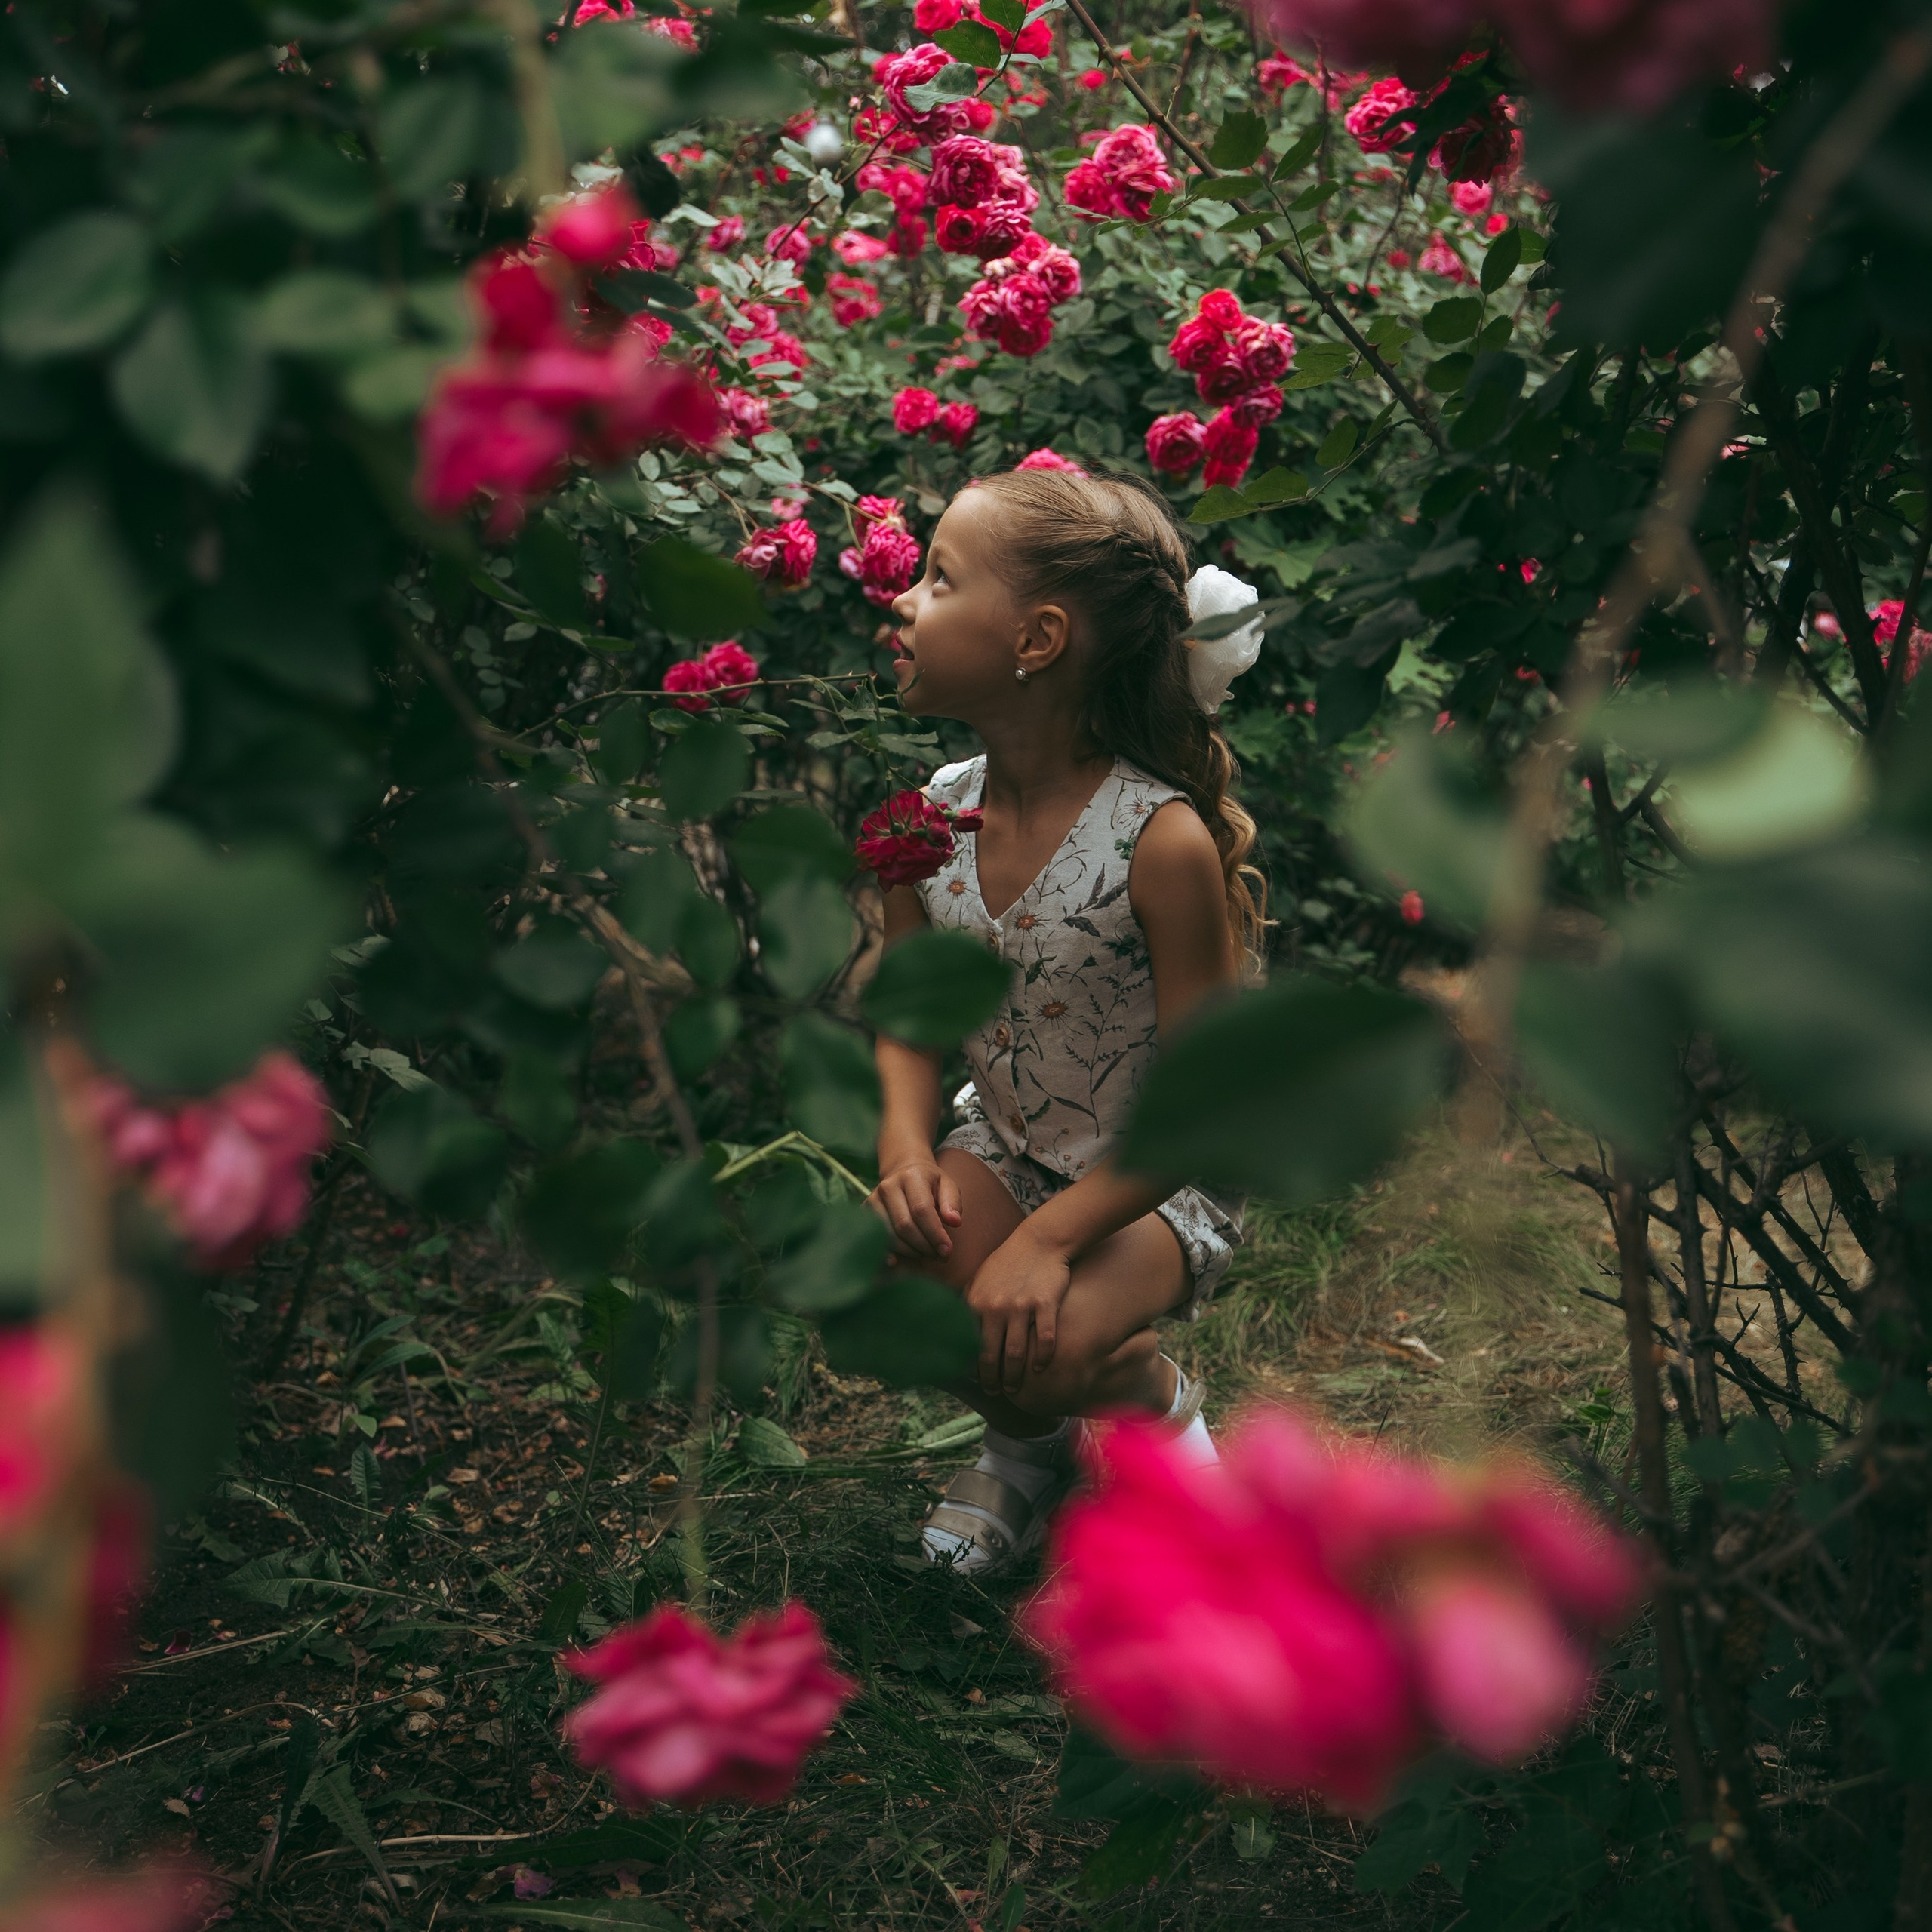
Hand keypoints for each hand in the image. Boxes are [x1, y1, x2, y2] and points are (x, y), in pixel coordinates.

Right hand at [868, 1156, 961, 1260]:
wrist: (904, 1172)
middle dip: (924, 1246)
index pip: (921, 1210)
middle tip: (939, 1256)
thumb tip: (955, 1222)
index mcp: (911, 1177)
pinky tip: (897, 1261)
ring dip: (910, 1251)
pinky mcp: (865, 1212)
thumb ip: (952, 1203)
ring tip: (926, 1254)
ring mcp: (873, 1199)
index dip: (934, 1233)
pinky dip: (888, 1253)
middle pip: (904, 1225)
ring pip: (890, 1235)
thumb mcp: (947, 1185)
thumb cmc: (929, 1183)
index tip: (947, 1251)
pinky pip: (876, 1238)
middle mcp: (888, 1187)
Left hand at [966, 1229, 1072, 1396]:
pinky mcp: (1045, 1303)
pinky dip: (1042, 1357)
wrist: (1039, 1241)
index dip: (971, 1368)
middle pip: (991, 1356)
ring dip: (1015, 1376)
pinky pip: (1044, 1339)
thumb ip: (968, 1305)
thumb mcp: (980, 1280)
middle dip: (992, 1380)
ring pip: (1016, 1353)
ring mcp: (1021, 1305)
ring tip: (1015, 1388)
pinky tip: (1040, 1367)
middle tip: (995, 1392)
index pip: (969, 1345)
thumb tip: (953, 1332)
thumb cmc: (1007, 1263)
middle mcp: (995, 1306)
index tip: (975, 1381)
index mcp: (976, 1302)